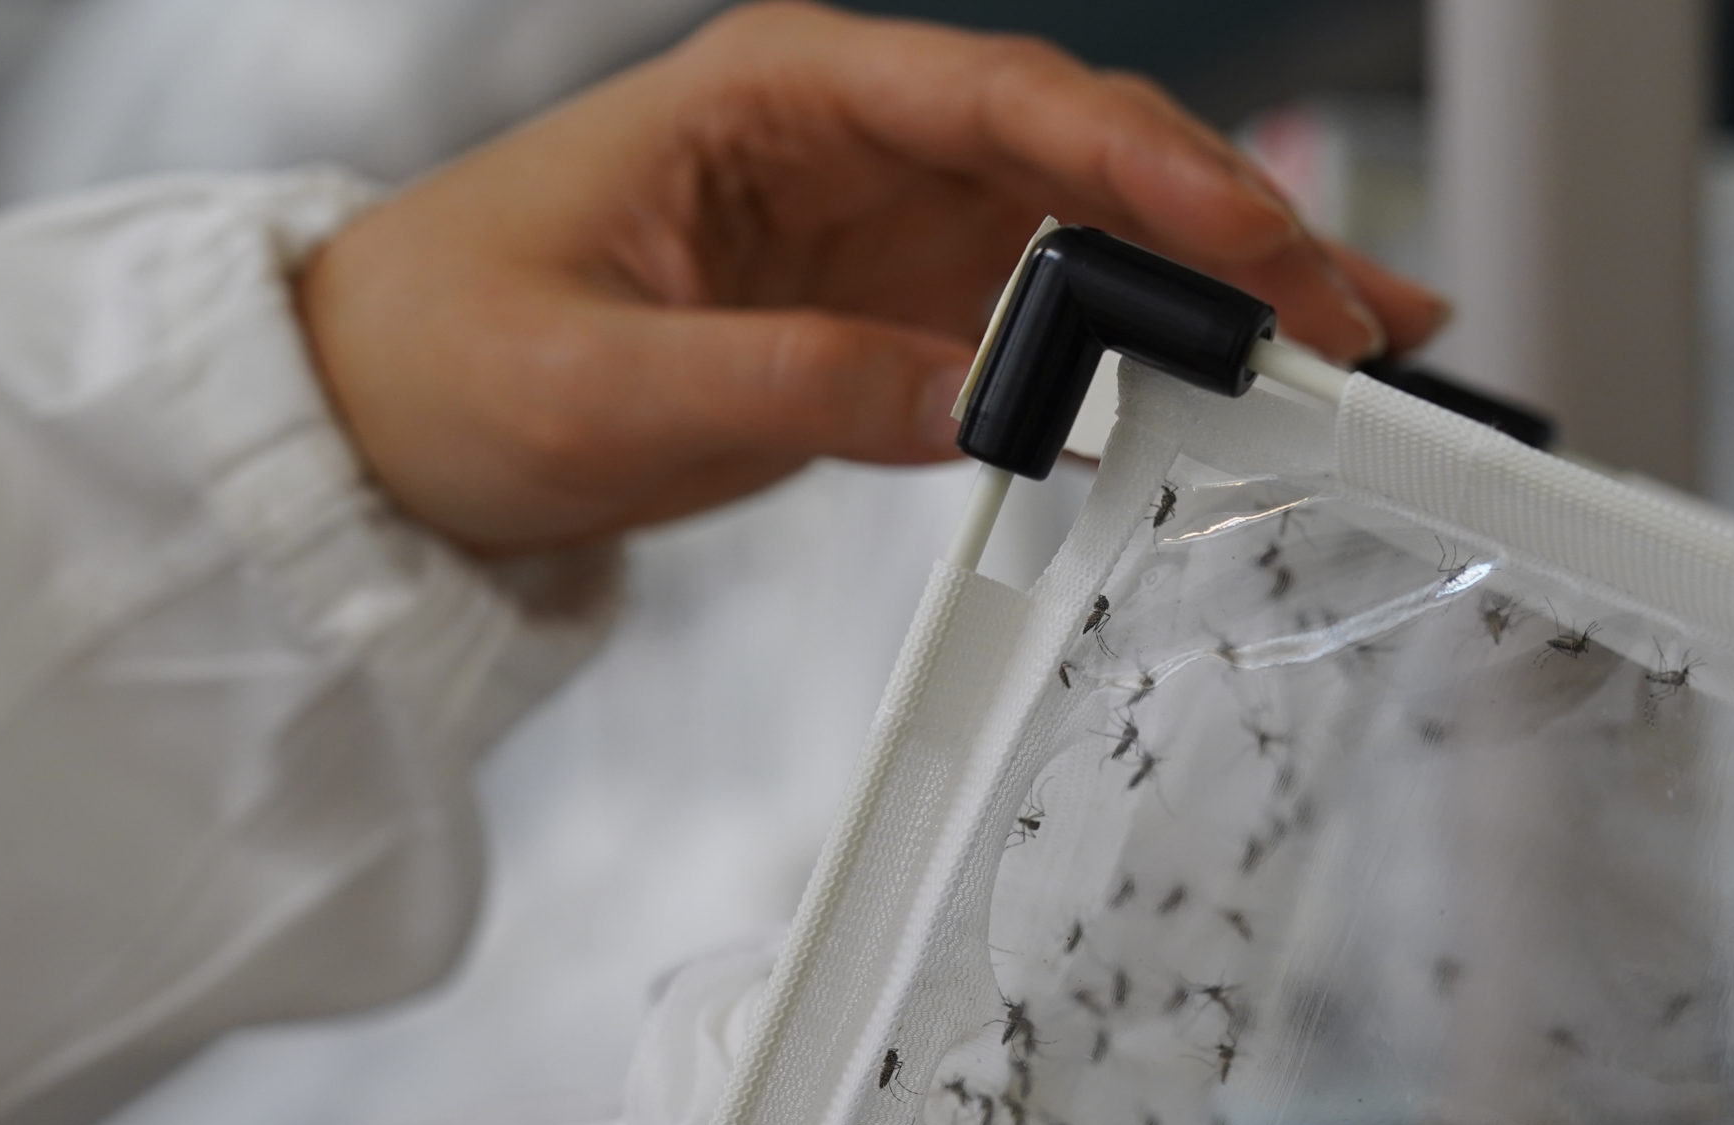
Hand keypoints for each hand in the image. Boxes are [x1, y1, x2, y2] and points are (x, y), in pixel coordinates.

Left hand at [297, 0, 1443, 555]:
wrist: (381, 422)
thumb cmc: (445, 355)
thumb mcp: (600, 385)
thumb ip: (788, 386)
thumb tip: (976, 408)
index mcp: (780, 94)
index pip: (1001, 97)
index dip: (1140, 160)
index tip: (1243, 233)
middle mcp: (853, 142)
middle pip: (1083, 154)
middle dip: (1228, 227)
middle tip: (1350, 314)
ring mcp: (883, 230)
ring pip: (1092, 236)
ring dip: (1217, 291)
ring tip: (1352, 344)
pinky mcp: (890, 317)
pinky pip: (1045, 325)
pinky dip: (1141, 357)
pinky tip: (1232, 388)